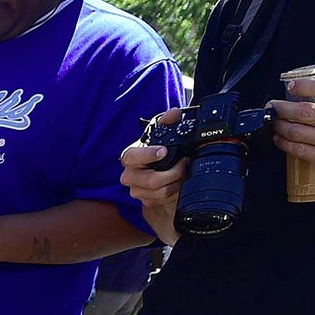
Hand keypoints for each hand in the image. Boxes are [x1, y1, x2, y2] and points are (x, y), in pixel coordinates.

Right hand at [122, 110, 187, 244]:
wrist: (153, 175)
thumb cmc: (154, 154)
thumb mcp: (159, 136)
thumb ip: (166, 122)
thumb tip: (174, 113)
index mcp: (129, 157)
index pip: (131, 157)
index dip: (147, 155)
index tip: (163, 151)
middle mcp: (129, 176)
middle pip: (152, 180)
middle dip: (174, 172)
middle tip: (185, 162)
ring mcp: (136, 191)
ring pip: (161, 192)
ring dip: (177, 182)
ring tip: (184, 173)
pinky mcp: (146, 202)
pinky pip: (164, 200)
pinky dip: (175, 192)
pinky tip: (178, 184)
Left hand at [269, 79, 314, 185]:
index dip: (305, 86)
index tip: (292, 85)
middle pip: (306, 112)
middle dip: (283, 108)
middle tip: (273, 105)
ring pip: (300, 133)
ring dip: (281, 126)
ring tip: (273, 121)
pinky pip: (304, 153)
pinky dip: (288, 145)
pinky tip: (281, 139)